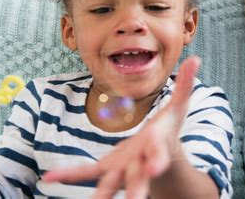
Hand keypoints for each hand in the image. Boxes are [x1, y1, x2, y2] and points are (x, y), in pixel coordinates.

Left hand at [43, 56, 200, 198]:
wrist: (160, 157)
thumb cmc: (169, 130)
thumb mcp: (179, 105)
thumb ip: (185, 84)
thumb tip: (196, 59)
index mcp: (158, 147)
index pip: (159, 153)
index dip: (158, 159)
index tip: (156, 168)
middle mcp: (141, 162)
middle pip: (139, 177)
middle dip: (136, 189)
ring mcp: (123, 168)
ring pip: (112, 183)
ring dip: (101, 194)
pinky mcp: (107, 168)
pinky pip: (87, 172)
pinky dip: (69, 175)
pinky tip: (48, 179)